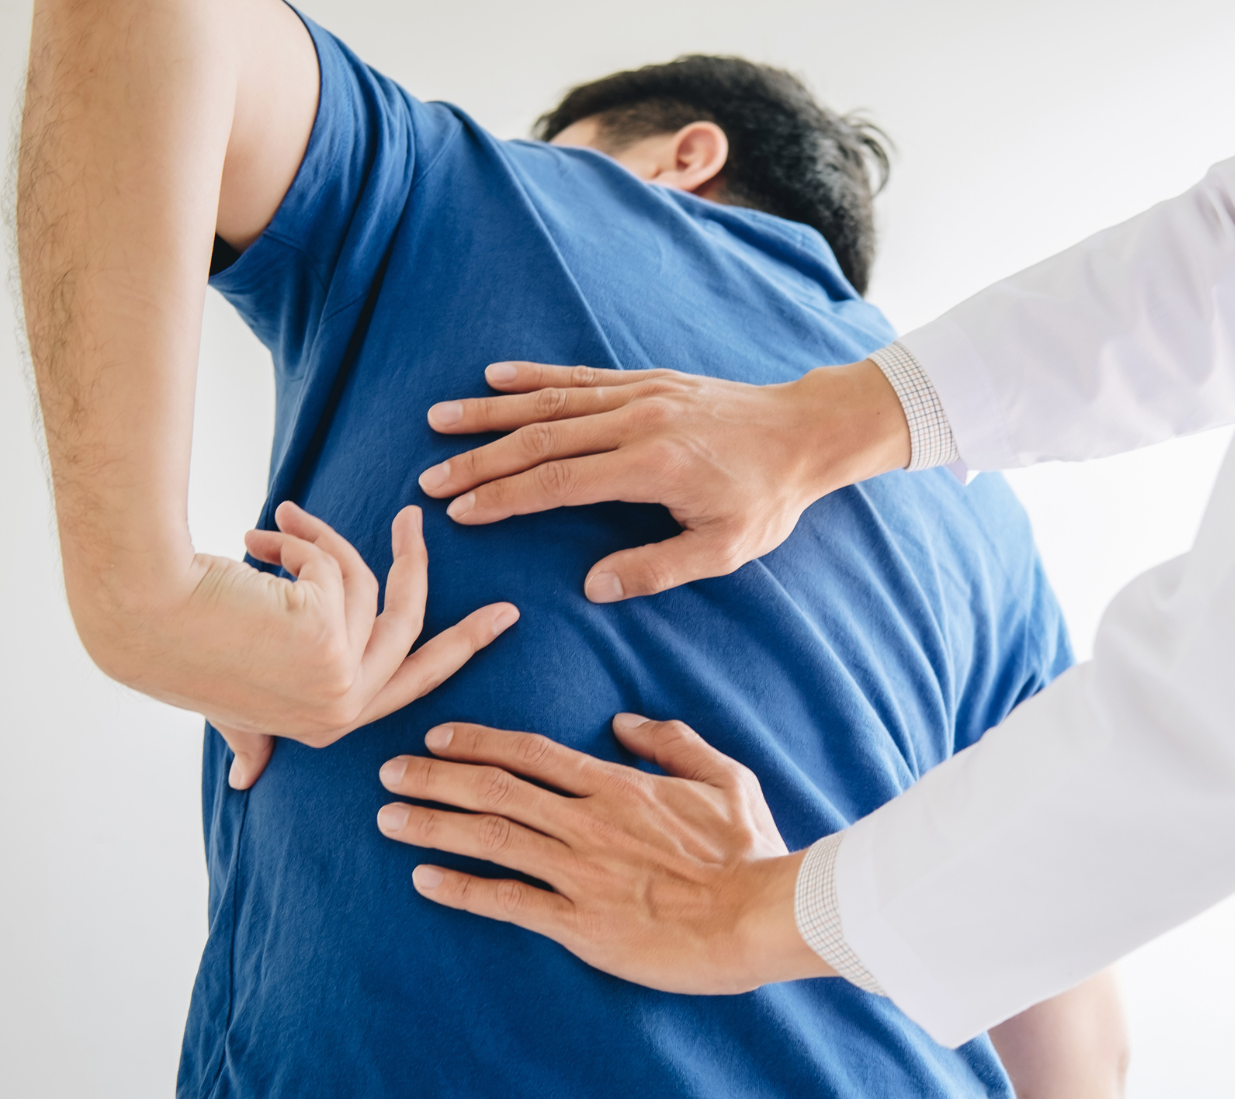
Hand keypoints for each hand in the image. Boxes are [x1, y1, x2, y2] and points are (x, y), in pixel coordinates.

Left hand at [121, 502, 518, 788]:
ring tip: (276, 523)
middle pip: (413, 630)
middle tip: (418, 520)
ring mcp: (338, 678)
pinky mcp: (330, 637)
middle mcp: (340, 709)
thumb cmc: (175, 651)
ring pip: (365, 584)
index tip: (499, 618)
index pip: (413, 682)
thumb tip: (243, 782)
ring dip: (316, 542)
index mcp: (326, 725)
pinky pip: (337, 568)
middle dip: (421, 572)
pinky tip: (254, 541)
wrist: (140, 613)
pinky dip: (297, 544)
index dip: (460, 646)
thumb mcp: (227, 705)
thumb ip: (250, 738)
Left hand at [374, 715, 829, 992]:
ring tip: (387, 818)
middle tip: (387, 772)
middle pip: (494, 790)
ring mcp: (579, 873)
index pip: (532, 754)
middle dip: (434, 778)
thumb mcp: (726, 778)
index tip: (436, 737)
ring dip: (432, 825)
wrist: (759, 914)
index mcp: (618, 786)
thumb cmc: (749, 849)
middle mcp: (586, 822)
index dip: (477, 741)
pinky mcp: (580, 924)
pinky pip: (507, 902)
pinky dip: (460, 889)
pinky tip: (423, 880)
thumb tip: (628, 721)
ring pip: (489, 838)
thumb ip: (674, 743)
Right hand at [416, 359, 910, 601]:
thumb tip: (592, 587)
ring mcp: (641, 394)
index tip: (460, 512)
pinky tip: (495, 378)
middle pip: (542, 438)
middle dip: (480, 459)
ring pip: (552, 401)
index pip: (560, 482)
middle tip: (429, 479)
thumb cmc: (768, 498)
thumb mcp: (725, 549)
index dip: (505, 497)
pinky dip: (534, 376)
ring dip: (492, 413)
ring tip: (439, 421)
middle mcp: (639, 422)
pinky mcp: (647, 380)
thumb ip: (657, 568)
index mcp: (654, 467)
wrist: (805, 432)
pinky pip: (580, 376)